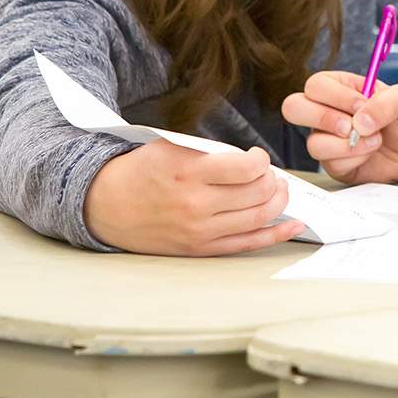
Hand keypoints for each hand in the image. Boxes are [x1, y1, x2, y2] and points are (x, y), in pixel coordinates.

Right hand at [83, 140, 301, 255]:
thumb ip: (212, 153)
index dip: (261, 160)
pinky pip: (247, 244)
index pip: (248, 169)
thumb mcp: (172, 147)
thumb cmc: (141, 171)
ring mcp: (200, 231)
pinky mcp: (200, 249)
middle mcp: (197, 205)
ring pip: (258, 218)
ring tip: (276, 191)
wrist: (105, 205)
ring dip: (277, 201)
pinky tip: (292, 225)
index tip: (257, 158)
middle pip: (258, 193)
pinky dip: (275, 234)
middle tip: (269, 174)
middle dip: (272, 180)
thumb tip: (252, 163)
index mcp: (190, 173)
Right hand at [283, 72, 397, 185]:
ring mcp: (328, 139)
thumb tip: (360, 122)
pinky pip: (329, 164)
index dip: (336, 97)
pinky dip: (354, 160)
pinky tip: (370, 154)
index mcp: (341, 87)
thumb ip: (386, 102)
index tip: (362, 105)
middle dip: (323, 118)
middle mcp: (328, 111)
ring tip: (374, 141)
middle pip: (294, 108)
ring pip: (313, 142)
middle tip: (351, 126)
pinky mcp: (335, 163)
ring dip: (347, 145)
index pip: (316, 85)